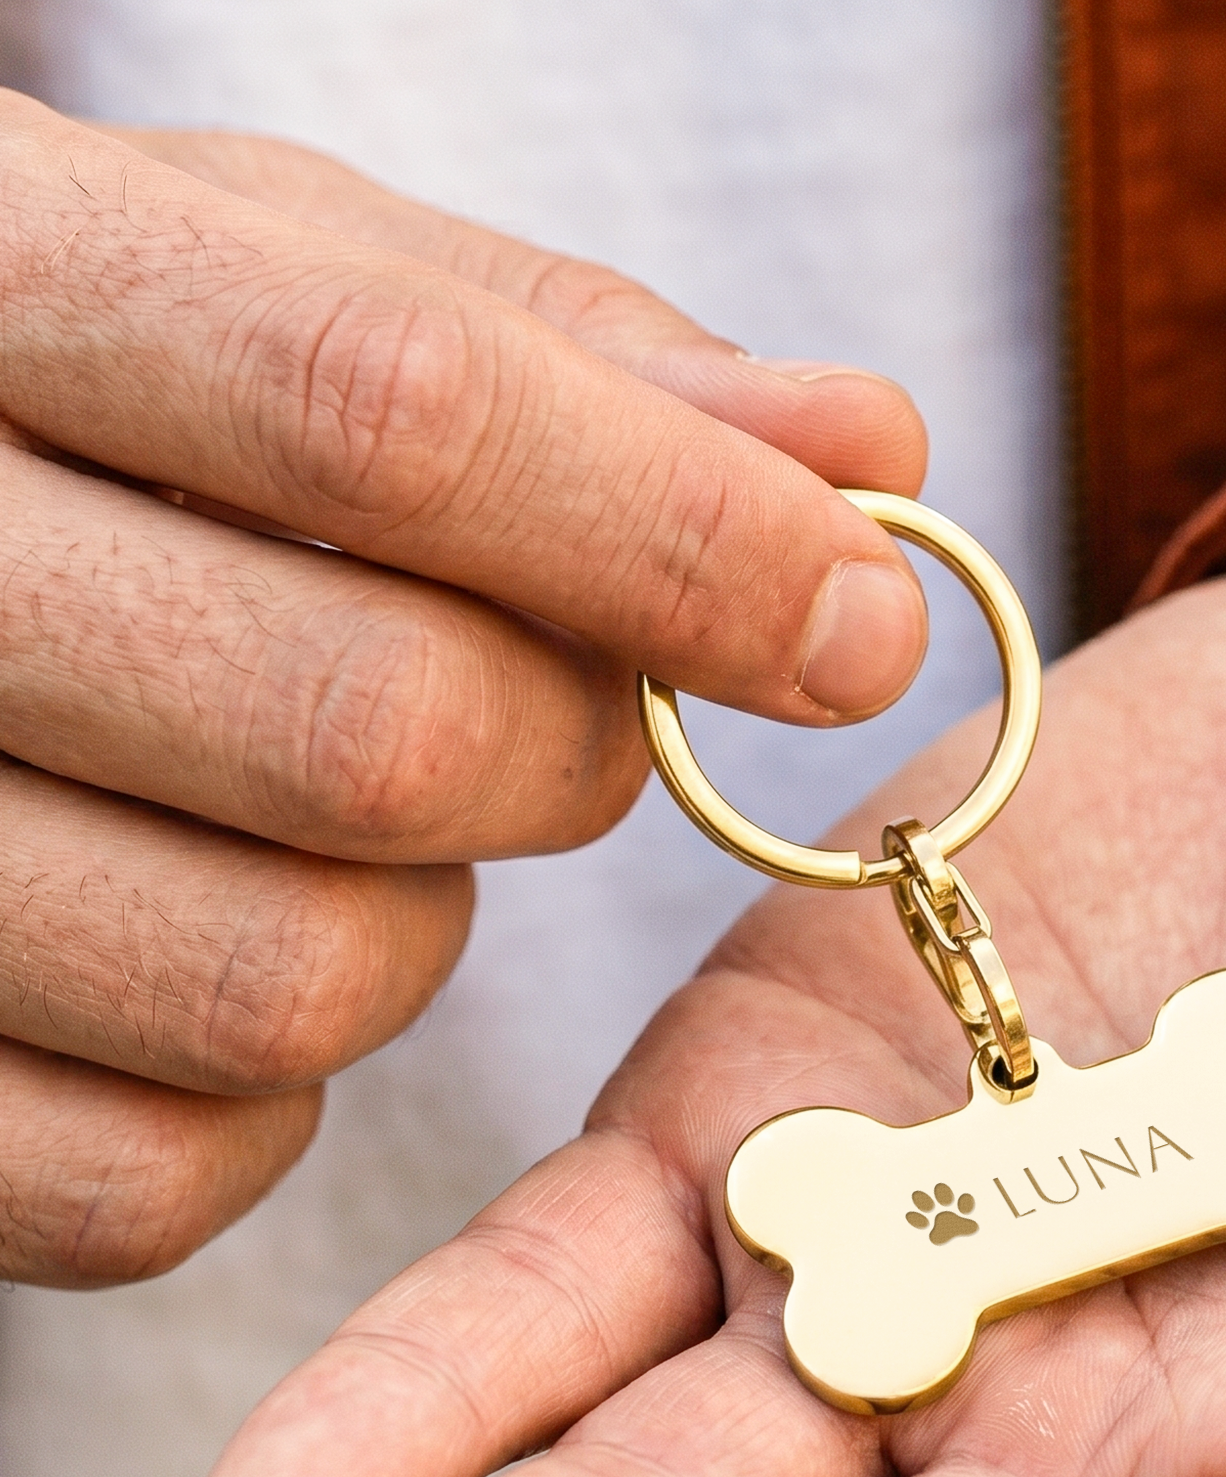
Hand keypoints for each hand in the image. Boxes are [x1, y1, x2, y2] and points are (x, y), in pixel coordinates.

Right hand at [0, 98, 926, 1283]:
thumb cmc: (93, 384)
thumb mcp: (291, 281)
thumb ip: (572, 359)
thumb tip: (867, 443)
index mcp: (5, 288)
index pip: (398, 417)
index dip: (684, 537)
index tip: (859, 618)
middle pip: (382, 736)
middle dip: (567, 756)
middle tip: (563, 714)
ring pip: (295, 987)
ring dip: (418, 929)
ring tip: (345, 820)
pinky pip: (165, 1173)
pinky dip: (267, 1104)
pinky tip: (239, 941)